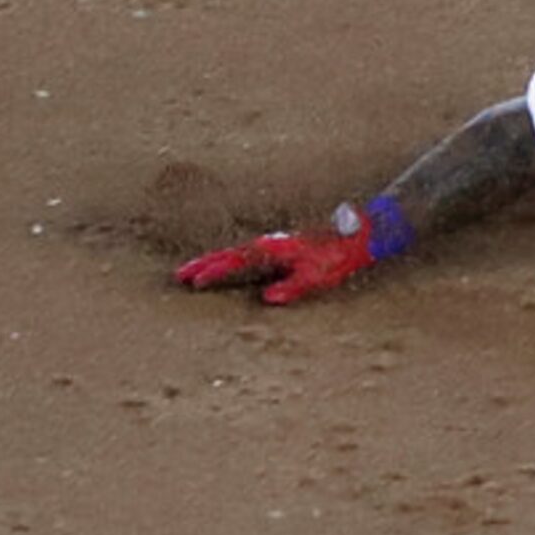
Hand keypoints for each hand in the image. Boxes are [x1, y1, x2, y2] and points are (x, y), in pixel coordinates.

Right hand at [174, 211, 375, 305]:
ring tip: (194, 272)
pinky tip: (227, 268)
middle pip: (228, 255)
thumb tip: (267, 299)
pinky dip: (230, 260)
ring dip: (214, 262)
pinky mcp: (279, 248)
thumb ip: (292, 287)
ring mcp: (272, 245)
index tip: (194, 282)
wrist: (354, 235)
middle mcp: (267, 244)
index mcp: (271, 250)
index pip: (235, 262)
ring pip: (235, 253)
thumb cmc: (336, 257)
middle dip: (204, 265)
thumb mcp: (316, 276)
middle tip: (179, 275)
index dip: (214, 272)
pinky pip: (246, 254)